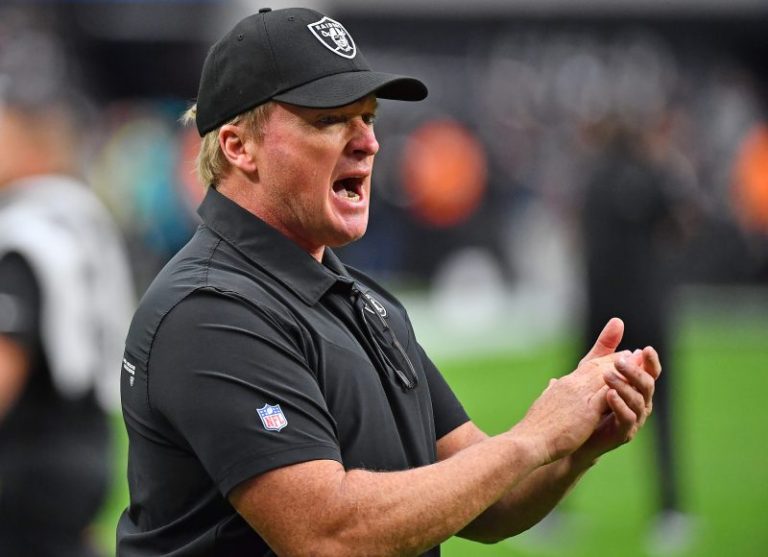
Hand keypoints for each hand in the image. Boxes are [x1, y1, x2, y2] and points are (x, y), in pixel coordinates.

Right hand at [515, 319, 626, 464]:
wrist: (530, 439)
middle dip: (617, 360)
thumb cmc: (535, 427)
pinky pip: (608, 393)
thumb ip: (551, 392)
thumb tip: (552, 384)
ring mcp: (579, 395)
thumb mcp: (544, 403)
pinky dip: (621, 387)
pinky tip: (633, 386)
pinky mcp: (587, 409)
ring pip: (606, 376)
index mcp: (562, 385)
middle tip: (634, 355)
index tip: (617, 357)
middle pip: (598, 366)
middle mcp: (571, 384)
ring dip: (624, 370)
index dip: (603, 361)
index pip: (586, 367)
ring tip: (640, 365)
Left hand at [574, 346, 661, 463]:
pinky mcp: (624, 433)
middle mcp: (641, 402)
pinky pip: (627, 418)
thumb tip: (617, 320)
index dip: (651, 361)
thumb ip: (606, 348)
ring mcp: (635, 419)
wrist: (575, 433)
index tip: (646, 349)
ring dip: (624, 386)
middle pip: (647, 385)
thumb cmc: (588, 399)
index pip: (650, 372)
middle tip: (620, 361)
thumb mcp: (593, 369)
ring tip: (608, 375)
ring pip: (638, 401)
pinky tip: (610, 395)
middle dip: (635, 372)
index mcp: (637, 387)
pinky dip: (620, 406)